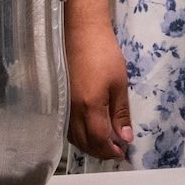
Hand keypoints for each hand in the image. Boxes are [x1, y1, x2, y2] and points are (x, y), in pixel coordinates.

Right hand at [65, 19, 132, 161]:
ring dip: (88, 145)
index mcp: (89, 107)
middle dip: (100, 151)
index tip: (122, 153)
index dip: (110, 150)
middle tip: (115, 151)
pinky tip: (88, 131)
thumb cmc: (104, 53)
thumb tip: (125, 137)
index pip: (98, 140)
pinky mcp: (59, 98)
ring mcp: (63, 105)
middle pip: (84, 142)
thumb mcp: (119, 83)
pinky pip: (66, 126)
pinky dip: (78, 135)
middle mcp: (72, 110)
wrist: (81, 31)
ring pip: (73, 137)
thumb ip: (120, 113)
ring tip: (104, 143)